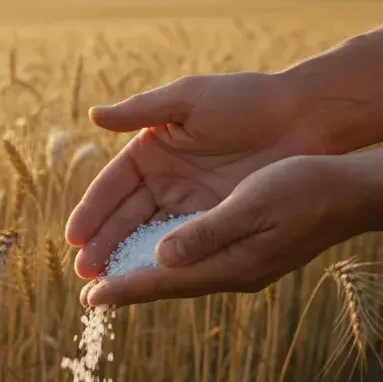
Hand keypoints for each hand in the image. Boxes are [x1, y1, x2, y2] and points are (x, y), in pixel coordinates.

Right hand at [66, 72, 328, 279]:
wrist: (307, 118)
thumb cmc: (246, 100)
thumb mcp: (190, 97)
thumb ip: (142, 109)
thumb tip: (94, 116)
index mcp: (151, 151)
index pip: (112, 187)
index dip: (92, 212)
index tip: (75, 237)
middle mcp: (166, 181)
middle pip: (125, 218)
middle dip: (103, 245)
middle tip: (85, 272)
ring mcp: (191, 203)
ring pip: (150, 236)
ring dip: (127, 259)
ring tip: (104, 283)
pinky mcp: (218, 219)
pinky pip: (185, 245)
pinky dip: (165, 263)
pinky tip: (148, 280)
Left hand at [82, 155, 364, 305]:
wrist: (352, 192)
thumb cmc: (302, 190)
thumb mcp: (250, 205)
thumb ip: (205, 232)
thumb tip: (161, 258)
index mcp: (228, 264)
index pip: (163, 281)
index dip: (124, 288)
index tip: (90, 298)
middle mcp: (231, 272)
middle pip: (168, 285)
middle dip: (128, 288)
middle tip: (89, 295)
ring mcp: (241, 265)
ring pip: (182, 275)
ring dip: (147, 277)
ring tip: (113, 279)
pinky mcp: (248, 252)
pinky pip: (198, 263)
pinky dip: (170, 262)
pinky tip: (157, 257)